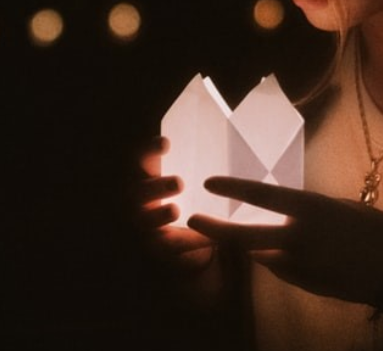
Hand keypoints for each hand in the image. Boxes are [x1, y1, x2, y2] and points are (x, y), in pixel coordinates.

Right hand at [134, 136, 214, 271]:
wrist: (202, 238)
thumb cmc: (202, 196)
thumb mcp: (205, 177)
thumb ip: (213, 160)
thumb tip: (245, 134)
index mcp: (150, 176)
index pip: (141, 159)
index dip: (149, 151)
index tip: (167, 143)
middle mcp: (142, 200)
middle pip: (137, 191)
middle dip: (155, 186)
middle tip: (179, 183)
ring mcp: (147, 225)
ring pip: (144, 220)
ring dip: (158, 215)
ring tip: (175, 210)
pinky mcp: (159, 249)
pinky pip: (164, 247)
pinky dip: (181, 243)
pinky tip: (202, 240)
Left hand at [187, 176, 382, 305]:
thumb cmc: (375, 229)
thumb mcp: (338, 208)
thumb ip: (304, 212)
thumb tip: (280, 218)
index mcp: (310, 210)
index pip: (261, 196)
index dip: (232, 188)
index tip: (208, 182)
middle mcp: (299, 238)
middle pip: (244, 237)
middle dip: (215, 229)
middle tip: (192, 219)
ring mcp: (301, 266)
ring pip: (264, 255)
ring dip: (264, 247)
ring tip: (301, 240)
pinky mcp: (305, 285)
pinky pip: (284, 270)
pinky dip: (286, 262)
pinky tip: (313, 258)